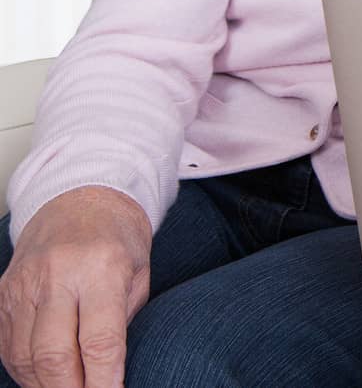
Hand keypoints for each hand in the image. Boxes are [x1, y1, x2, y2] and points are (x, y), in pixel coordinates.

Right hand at [0, 186, 152, 387]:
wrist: (79, 201)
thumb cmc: (118, 241)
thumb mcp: (139, 275)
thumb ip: (122, 322)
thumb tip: (106, 373)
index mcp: (101, 267)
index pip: (100, 340)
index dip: (103, 381)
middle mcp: (56, 276)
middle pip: (54, 354)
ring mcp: (23, 284)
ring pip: (24, 356)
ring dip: (45, 384)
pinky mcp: (2, 293)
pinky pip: (7, 346)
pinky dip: (24, 369)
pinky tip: (44, 377)